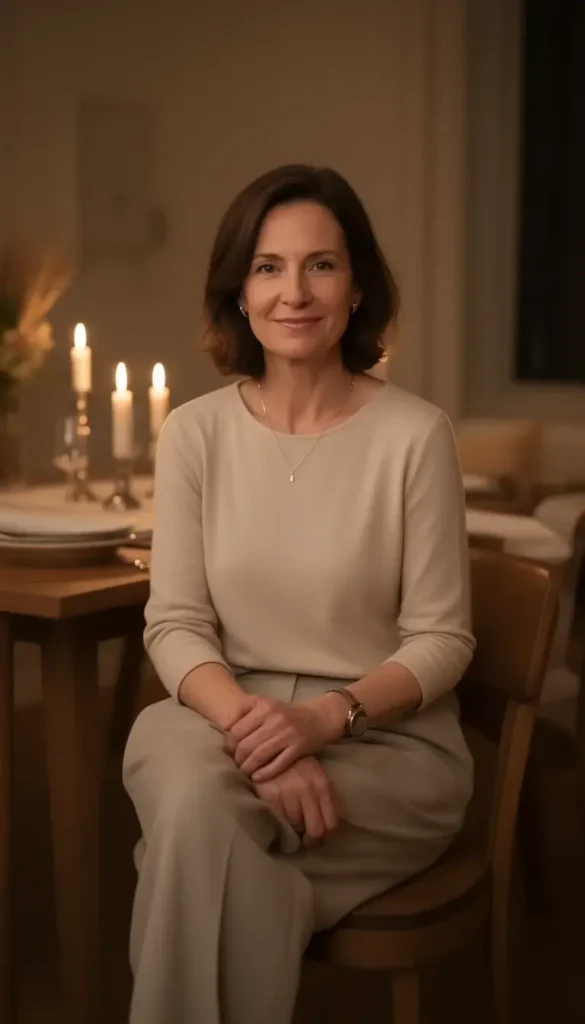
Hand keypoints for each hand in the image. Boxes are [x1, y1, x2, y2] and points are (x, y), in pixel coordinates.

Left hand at [225, 693, 346, 781]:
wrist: (318, 717)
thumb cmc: (286, 713)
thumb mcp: (265, 703)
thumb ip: (244, 709)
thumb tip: (224, 726)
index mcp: (264, 707)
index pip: (237, 730)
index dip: (229, 744)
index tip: (229, 751)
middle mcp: (275, 719)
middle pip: (246, 745)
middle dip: (237, 759)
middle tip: (236, 764)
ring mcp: (288, 734)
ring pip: (259, 755)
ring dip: (247, 767)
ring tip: (244, 772)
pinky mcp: (299, 748)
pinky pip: (278, 764)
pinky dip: (265, 773)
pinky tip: (257, 777)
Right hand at [253, 755, 339, 845]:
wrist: (271, 748)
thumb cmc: (296, 764)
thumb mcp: (316, 776)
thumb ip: (324, 798)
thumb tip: (328, 828)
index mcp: (323, 785)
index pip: (332, 822)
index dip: (326, 837)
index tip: (319, 840)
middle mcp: (309, 789)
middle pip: (315, 830)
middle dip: (310, 840)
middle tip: (303, 841)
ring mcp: (289, 792)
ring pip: (295, 825)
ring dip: (292, 827)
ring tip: (287, 822)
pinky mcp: (271, 794)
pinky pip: (278, 819)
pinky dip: (278, 821)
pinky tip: (276, 815)